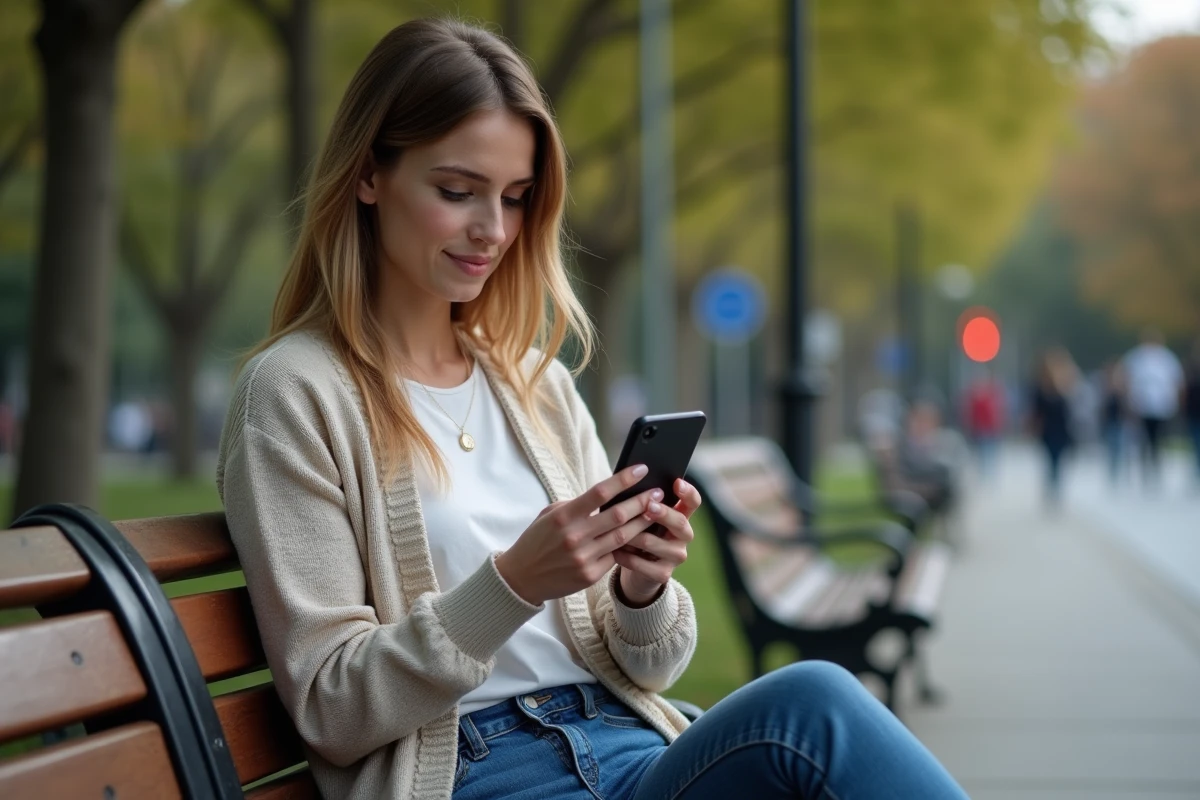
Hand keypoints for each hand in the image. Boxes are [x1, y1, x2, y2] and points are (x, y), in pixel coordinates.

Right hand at [494, 465, 661, 605]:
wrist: (521, 578)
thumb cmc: (537, 540)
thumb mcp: (550, 515)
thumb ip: (577, 505)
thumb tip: (608, 494)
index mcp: (564, 516)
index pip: (600, 492)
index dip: (623, 480)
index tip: (642, 469)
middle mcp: (575, 536)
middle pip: (618, 515)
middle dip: (643, 501)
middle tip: (659, 492)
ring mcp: (583, 558)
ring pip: (623, 537)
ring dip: (643, 523)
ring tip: (657, 511)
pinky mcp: (589, 575)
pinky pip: (615, 557)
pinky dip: (629, 546)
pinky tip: (641, 536)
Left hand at [614, 478, 701, 606]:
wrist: (636, 568)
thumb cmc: (638, 532)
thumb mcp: (642, 516)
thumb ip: (643, 503)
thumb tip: (629, 484)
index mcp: (680, 516)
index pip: (693, 502)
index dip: (688, 492)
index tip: (676, 482)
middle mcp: (683, 536)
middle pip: (681, 522)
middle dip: (664, 514)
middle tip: (649, 506)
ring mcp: (676, 556)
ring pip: (656, 544)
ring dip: (634, 537)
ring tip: (616, 531)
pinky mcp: (663, 574)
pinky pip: (644, 564)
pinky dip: (627, 557)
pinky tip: (615, 552)